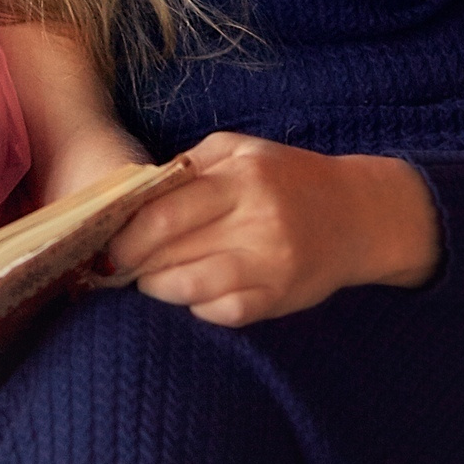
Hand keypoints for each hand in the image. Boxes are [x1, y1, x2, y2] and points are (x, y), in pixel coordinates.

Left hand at [104, 133, 440, 326]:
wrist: (358, 215)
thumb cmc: (288, 178)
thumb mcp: (241, 150)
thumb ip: (190, 166)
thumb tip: (133, 196)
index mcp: (242, 178)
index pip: (164, 213)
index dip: (125, 234)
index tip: (106, 243)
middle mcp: (257, 221)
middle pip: (172, 252)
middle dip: (133, 263)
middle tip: (114, 267)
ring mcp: (270, 264)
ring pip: (191, 288)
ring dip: (159, 288)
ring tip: (149, 280)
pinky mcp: (280, 299)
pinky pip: (222, 313)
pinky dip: (197, 307)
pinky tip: (192, 294)